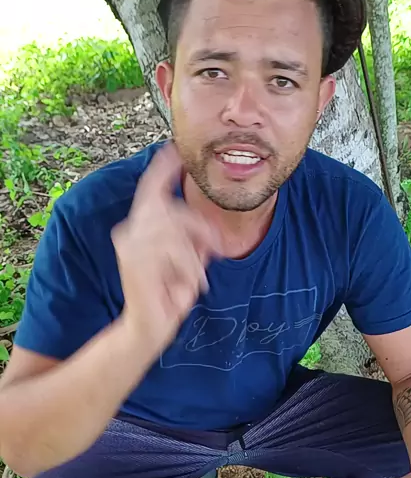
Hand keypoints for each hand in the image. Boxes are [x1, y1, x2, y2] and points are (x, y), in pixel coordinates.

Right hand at [112, 143, 222, 357]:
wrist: (148, 329)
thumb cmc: (168, 294)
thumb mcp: (191, 261)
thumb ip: (198, 241)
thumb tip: (211, 233)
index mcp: (140, 227)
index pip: (152, 189)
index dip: (163, 168)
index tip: (174, 148)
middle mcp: (129, 231)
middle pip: (172, 209)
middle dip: (199, 228)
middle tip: (214, 251)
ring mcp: (129, 246)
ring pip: (175, 231)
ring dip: (193, 259)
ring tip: (195, 280)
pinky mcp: (135, 262)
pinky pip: (173, 252)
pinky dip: (186, 270)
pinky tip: (182, 288)